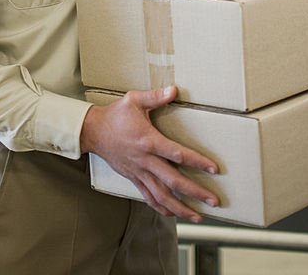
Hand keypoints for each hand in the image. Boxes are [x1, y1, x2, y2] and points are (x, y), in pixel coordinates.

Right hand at [80, 86, 218, 221]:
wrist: (93, 131)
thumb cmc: (115, 115)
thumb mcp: (134, 100)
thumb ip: (155, 96)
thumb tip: (174, 90)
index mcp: (148, 141)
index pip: (177, 154)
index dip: (197, 162)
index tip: (213, 169)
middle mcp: (145, 160)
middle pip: (173, 181)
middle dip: (195, 192)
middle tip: (213, 200)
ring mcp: (139, 172)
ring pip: (162, 195)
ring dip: (181, 208)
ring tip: (197, 216)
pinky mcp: (133, 178)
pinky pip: (148, 197)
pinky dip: (162, 208)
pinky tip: (173, 214)